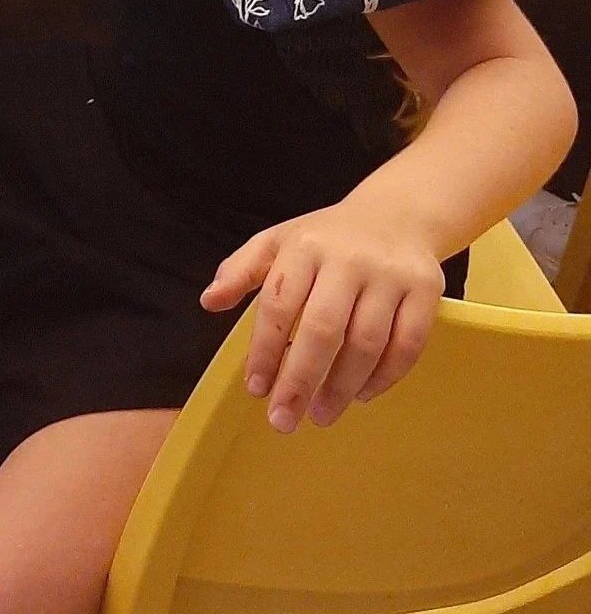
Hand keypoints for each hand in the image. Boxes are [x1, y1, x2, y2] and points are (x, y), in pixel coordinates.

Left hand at [201, 202, 444, 433]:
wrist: (396, 214)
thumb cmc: (327, 237)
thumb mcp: (278, 241)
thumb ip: (241, 270)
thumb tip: (209, 301)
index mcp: (305, 246)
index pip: (279, 304)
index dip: (265, 350)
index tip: (256, 389)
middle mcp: (349, 259)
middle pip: (323, 329)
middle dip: (300, 380)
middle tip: (284, 421)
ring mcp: (390, 275)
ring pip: (366, 342)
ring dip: (342, 387)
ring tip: (321, 414)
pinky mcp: (426, 290)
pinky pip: (407, 345)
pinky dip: (384, 377)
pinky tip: (362, 394)